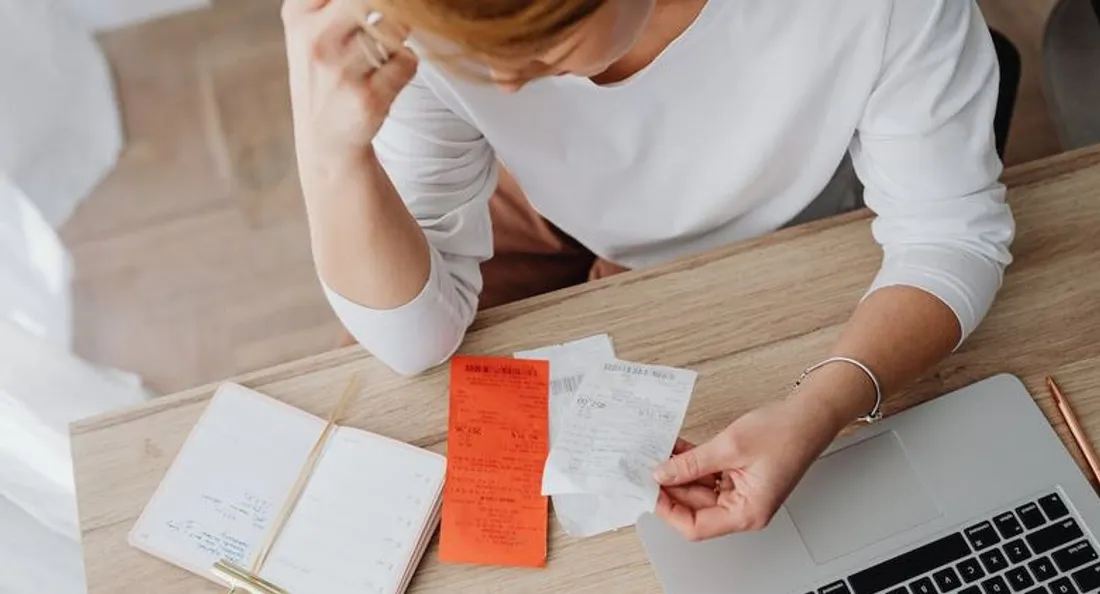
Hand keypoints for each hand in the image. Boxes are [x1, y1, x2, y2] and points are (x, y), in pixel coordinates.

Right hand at [282, 0, 416, 160]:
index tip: (370, 8)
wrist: (325, 139)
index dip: (376, 0)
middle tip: (387, 24)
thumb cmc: (323, 74)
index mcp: (299, 14)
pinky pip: (407, 60)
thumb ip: (333, 1)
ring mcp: (342, 70)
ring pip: (396, 26)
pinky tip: (387, 75)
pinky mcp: (369, 97)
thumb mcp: (309, 27)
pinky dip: (405, 64)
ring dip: (398, 37)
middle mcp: (316, 39)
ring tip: (381, 52)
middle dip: (391, 8)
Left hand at [653, 393, 849, 540]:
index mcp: (748, 513)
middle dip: (670, 486)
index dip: (668, 511)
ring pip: (698, 490)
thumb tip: (662, 475)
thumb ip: (692, 464)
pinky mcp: (740, 477)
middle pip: (694, 508)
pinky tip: (677, 449)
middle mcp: (745, 508)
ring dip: (679, 471)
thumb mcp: (729, 446)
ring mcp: (742, 493)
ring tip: (659, 453)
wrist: (811, 414)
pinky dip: (692, 463)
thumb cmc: (786, 432)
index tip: (649, 490)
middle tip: (646, 466)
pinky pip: (708, 476)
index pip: (695, 527)